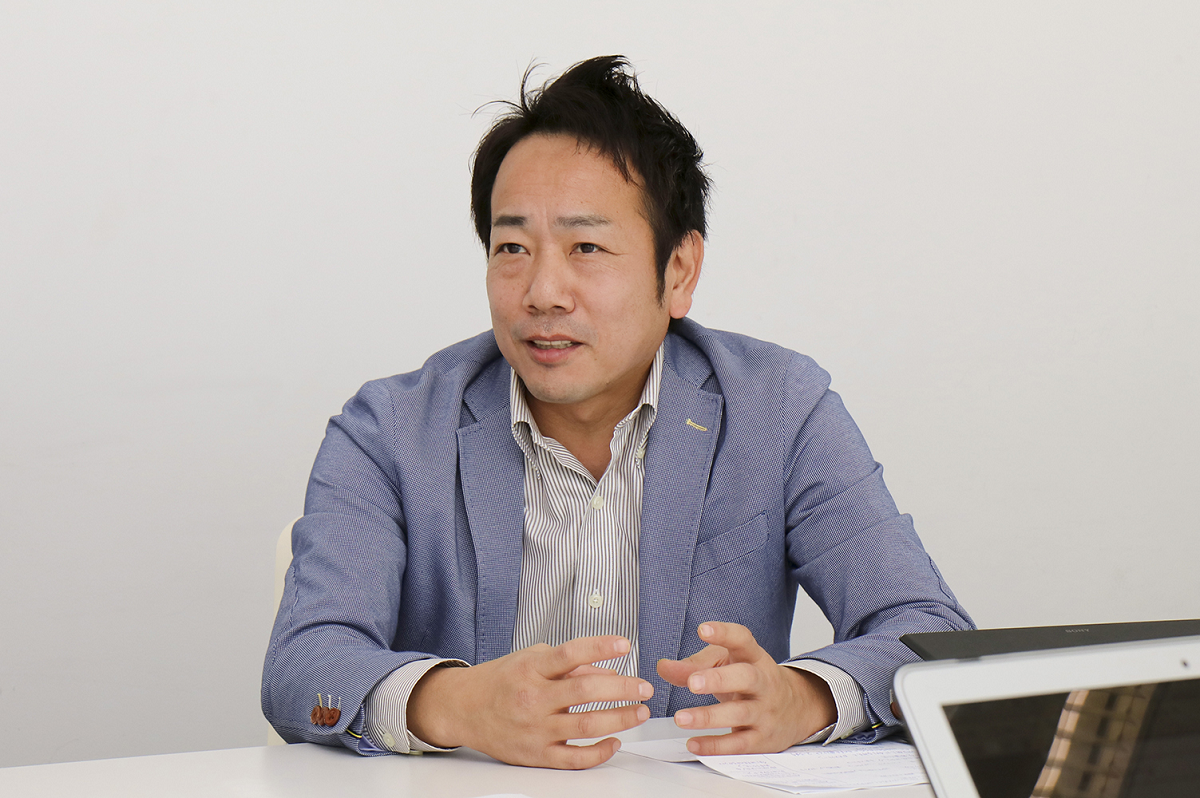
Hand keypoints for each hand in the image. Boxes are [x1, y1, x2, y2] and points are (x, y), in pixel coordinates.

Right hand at [407, 635, 652, 768]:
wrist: (463, 708)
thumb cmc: (501, 680)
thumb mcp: (530, 658)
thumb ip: (568, 663)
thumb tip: (607, 672)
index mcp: (531, 669)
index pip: (570, 654)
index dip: (600, 647)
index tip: (624, 644)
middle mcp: (533, 698)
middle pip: (585, 692)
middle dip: (622, 689)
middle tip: (644, 687)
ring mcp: (535, 729)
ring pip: (585, 726)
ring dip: (619, 719)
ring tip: (639, 711)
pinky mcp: (536, 754)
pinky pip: (573, 759)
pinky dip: (598, 752)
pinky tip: (614, 742)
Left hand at [656, 622, 835, 755]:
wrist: (797, 708)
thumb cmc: (752, 680)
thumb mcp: (728, 664)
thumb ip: (694, 665)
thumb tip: (663, 667)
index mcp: (753, 657)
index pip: (742, 640)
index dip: (724, 633)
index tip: (703, 629)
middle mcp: (763, 682)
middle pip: (746, 677)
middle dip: (718, 679)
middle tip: (693, 682)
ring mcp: (764, 711)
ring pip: (740, 713)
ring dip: (708, 717)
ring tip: (681, 717)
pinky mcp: (763, 738)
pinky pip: (739, 743)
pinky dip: (715, 746)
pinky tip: (694, 743)